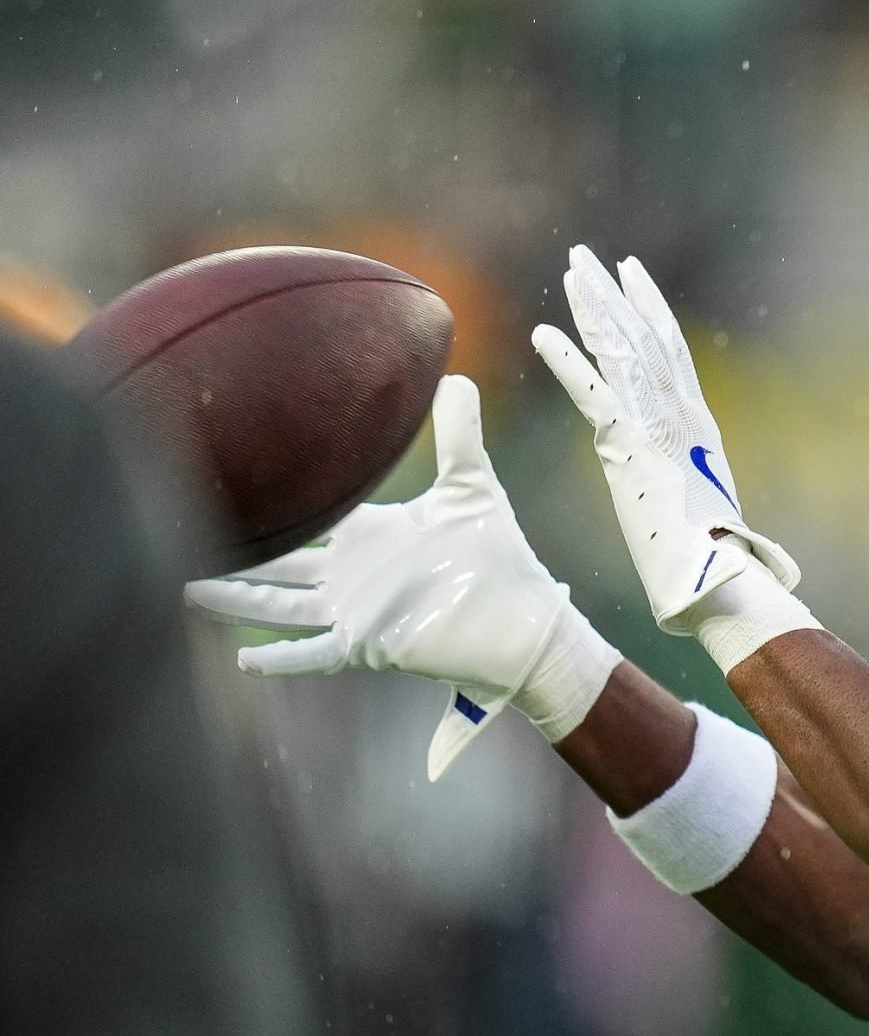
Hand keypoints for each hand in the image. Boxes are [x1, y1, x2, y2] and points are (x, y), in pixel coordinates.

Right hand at [184, 375, 619, 779]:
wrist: (522, 617)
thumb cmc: (499, 555)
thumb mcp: (472, 484)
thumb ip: (458, 431)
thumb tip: (454, 374)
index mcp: (372, 533)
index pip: (314, 512)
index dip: (280, 498)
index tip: (236, 476)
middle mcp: (354, 572)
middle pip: (279, 560)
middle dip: (236, 552)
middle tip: (179, 532)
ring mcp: (356, 610)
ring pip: (279, 604)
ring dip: (236, 598)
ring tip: (184, 588)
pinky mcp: (367, 645)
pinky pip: (313, 653)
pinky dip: (280, 659)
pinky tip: (241, 660)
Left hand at [531, 247, 798, 632]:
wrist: (722, 581)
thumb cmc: (715, 561)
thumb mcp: (703, 510)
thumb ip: (691, 490)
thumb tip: (699, 504)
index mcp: (698, 426)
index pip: (671, 351)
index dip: (649, 309)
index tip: (630, 275)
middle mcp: (683, 414)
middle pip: (645, 337)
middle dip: (614, 294)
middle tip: (585, 258)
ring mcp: (658, 428)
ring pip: (623, 351)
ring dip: (594, 308)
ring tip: (570, 272)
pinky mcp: (631, 449)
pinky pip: (593, 394)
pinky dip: (567, 362)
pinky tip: (543, 332)